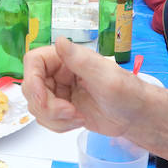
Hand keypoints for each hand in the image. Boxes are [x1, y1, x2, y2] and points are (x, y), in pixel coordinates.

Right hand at [24, 39, 167, 164]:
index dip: (31, 80)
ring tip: (78, 118)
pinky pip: (46, 119)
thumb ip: (80, 59)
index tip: (43, 98)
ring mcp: (59, 92)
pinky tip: (78, 122)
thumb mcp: (105, 75)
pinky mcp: (62, 109)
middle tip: (70, 113)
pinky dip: (58, 126)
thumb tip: (60, 41)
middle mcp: (59, 72)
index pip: (33, 61)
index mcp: (67, 58)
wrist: (136, 116)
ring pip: (37, 107)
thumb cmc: (128, 92)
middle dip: (47, 106)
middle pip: (32, 88)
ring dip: (54, 118)